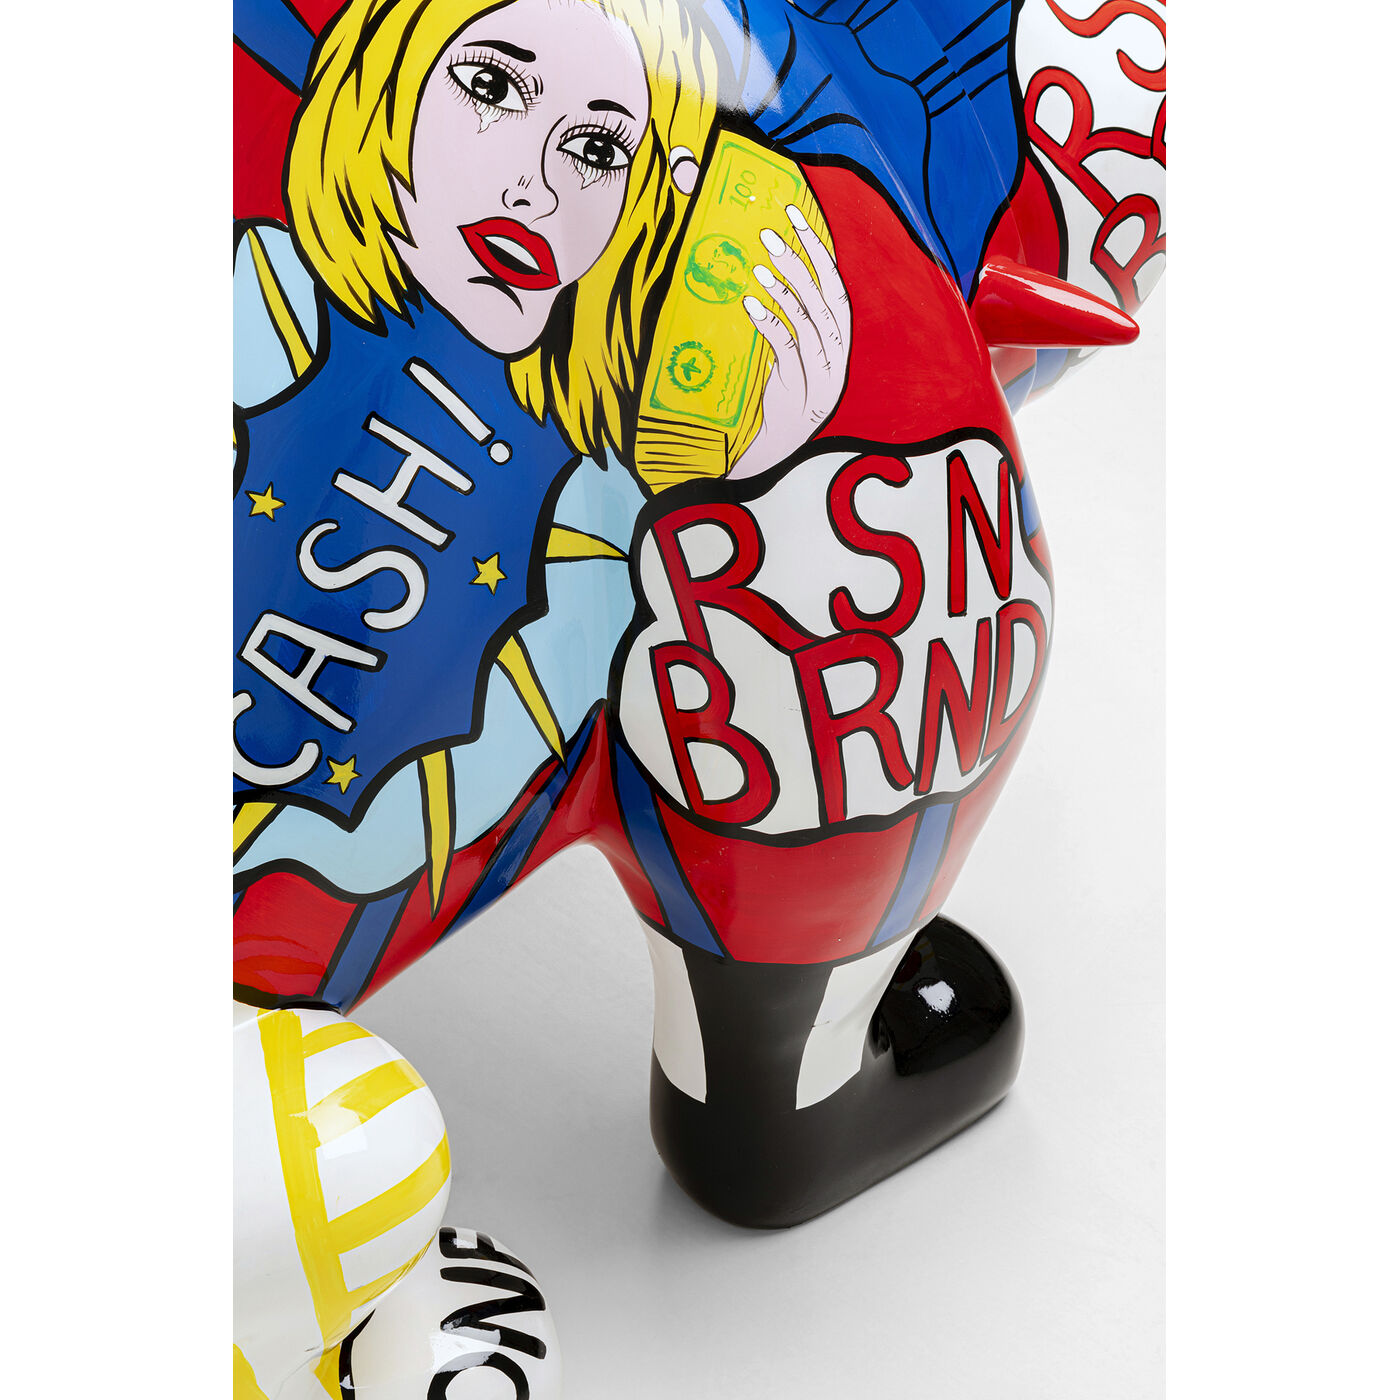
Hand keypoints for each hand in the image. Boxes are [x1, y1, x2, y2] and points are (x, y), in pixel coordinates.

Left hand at [730, 204, 850, 479]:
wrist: (780, 442)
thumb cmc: (786, 390)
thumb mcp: (795, 351)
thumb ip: (795, 317)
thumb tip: (777, 269)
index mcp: (840, 338)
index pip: (834, 284)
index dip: (818, 249)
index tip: (796, 216)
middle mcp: (837, 352)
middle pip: (823, 298)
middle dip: (799, 261)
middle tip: (771, 232)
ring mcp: (822, 372)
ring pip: (808, 320)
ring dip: (783, 289)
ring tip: (757, 266)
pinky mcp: (801, 388)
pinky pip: (786, 347)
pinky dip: (769, 322)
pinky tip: (750, 303)